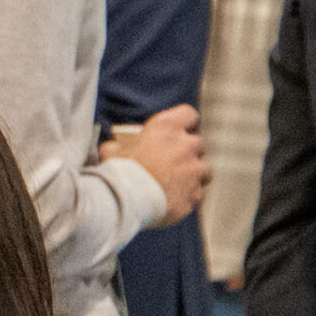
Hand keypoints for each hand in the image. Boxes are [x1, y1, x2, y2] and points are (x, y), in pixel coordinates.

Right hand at [103, 103, 208, 226]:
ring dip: (193, 173)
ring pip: (204, 169)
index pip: (188, 114)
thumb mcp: (111, 151)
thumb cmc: (120, 172)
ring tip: (174, 182)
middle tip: (170, 161)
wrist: (129, 201)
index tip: (177, 130)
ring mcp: (195, 171)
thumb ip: (119, 146)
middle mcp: (186, 145)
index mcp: (167, 127)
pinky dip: (188, 195)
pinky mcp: (196, 194)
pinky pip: (197, 193)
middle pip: (198, 143)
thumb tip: (113, 149)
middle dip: (188, 151)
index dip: (184, 122)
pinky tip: (172, 199)